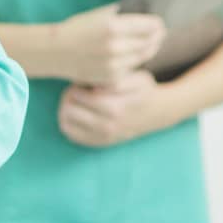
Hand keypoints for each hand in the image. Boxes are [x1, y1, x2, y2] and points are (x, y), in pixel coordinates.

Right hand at [53, 3, 166, 85]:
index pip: (148, 26)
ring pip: (143, 56)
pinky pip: (132, 68)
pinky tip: (135, 55)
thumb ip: (121, 14)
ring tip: (152, 43)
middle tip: (160, 33)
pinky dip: (136, 61)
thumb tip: (142, 14)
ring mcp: (114, 64)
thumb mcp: (98, 15)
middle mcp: (115, 46)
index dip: (157, 24)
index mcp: (113, 27)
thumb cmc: (77, 30)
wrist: (56, 52)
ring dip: (150, 49)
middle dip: (157, 36)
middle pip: (149, 42)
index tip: (159, 23)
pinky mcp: (111, 77)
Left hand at [57, 69, 174, 146]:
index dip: (76, 86)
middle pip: (70, 110)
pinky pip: (72, 135)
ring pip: (66, 123)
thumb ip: (117, 81)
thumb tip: (95, 88)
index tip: (83, 82)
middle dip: (69, 96)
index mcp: (115, 108)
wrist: (157, 113)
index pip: (80, 96)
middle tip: (75, 90)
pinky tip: (76, 113)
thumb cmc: (144, 91)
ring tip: (75, 101)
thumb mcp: (137, 78)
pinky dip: (68, 123)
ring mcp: (103, 137)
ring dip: (65, 109)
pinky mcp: (100, 143)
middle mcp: (108, 127)